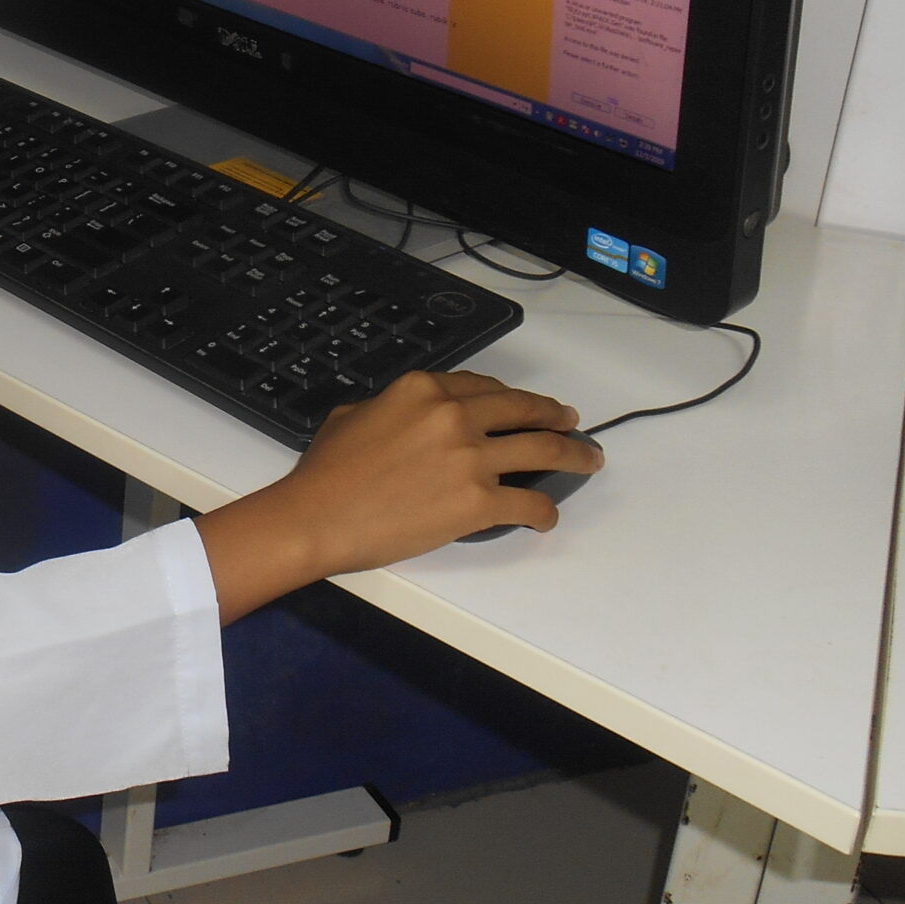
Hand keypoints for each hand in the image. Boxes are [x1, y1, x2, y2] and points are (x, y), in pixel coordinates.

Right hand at [196, 371, 599, 622]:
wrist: (317, 517)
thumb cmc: (324, 472)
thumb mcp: (351, 417)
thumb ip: (389, 409)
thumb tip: (403, 421)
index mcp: (422, 390)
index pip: (481, 386)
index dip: (508, 397)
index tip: (522, 404)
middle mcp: (453, 415)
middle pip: (522, 409)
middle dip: (552, 415)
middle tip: (570, 422)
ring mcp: (470, 458)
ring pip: (542, 449)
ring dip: (572, 454)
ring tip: (587, 459)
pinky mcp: (479, 502)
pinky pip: (529, 503)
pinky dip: (544, 512)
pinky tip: (547, 517)